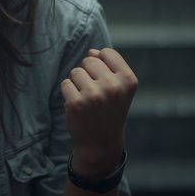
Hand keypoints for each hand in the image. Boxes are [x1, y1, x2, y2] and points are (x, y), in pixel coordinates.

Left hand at [60, 47, 136, 170]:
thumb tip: (91, 52)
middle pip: (89, 61)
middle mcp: (113, 86)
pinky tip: (79, 106)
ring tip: (88, 101)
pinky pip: (65, 83)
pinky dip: (69, 93)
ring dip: (78, 84)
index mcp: (128, 80)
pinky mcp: (76, 103)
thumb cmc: (109, 111)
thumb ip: (108, 66)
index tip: (106, 82)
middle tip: (96, 95)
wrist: (101, 143)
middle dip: (88, 74)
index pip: (107, 53)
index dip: (102, 64)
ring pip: (75, 72)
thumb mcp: (119, 88)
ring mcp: (94, 95)